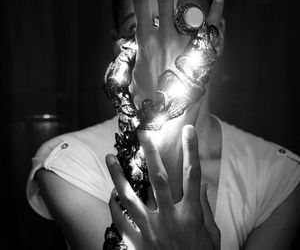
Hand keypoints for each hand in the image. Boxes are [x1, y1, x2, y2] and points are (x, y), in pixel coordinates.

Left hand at [106, 125, 219, 249]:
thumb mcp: (211, 235)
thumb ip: (207, 209)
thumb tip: (204, 184)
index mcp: (191, 215)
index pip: (193, 175)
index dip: (192, 150)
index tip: (188, 130)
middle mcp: (169, 218)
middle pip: (159, 178)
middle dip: (150, 153)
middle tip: (142, 133)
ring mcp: (150, 231)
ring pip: (130, 196)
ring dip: (118, 175)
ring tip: (109, 157)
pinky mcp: (136, 243)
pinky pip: (119, 220)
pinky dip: (114, 204)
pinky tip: (111, 193)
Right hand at [130, 0, 223, 106]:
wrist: (167, 115)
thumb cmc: (145, 96)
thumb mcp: (130, 74)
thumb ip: (126, 54)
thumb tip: (116, 38)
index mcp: (145, 43)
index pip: (140, 6)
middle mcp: (165, 39)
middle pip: (164, 0)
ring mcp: (184, 46)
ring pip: (185, 9)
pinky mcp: (199, 55)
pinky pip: (209, 31)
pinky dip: (215, 14)